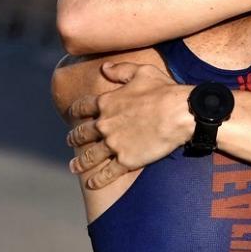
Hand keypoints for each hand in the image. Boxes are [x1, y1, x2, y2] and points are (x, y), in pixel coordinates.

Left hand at [66, 63, 192, 188]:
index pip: (83, 107)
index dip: (75, 110)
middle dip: (74, 138)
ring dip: (80, 162)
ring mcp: (114, 144)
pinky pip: (107, 173)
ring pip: (90, 156)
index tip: (72, 114)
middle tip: (70, 141)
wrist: (180, 113)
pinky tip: (91, 183)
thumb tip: (105, 67)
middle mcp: (105, 124)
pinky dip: (97, 180)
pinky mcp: (126, 160)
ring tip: (73, 167)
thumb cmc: (164, 90)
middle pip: (82, 133)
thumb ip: (121, 70)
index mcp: (107, 102)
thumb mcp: (142, 72)